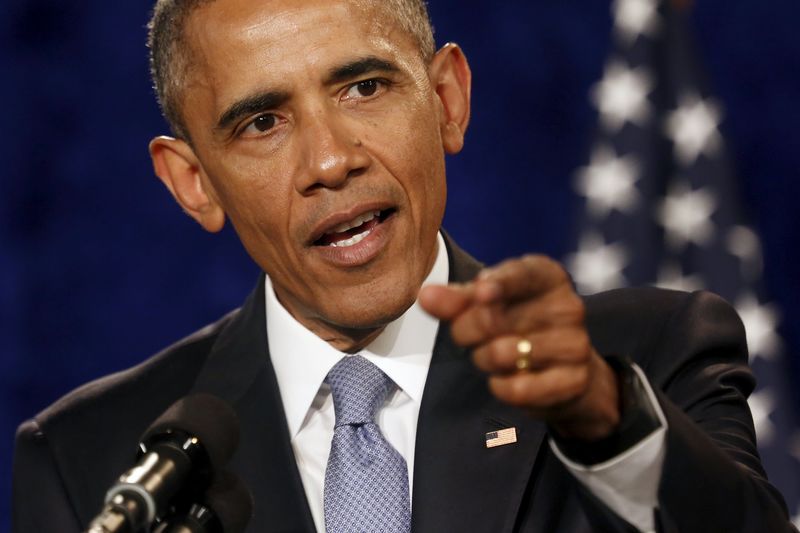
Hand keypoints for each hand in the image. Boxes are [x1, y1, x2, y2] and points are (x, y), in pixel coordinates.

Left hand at [419, 255, 619, 440]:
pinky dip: (500, 387)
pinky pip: (518, 388)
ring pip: (503, 354)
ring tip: (493, 356)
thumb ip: (455, 300)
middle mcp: (568, 306)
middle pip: (495, 318)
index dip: (500, 283)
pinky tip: (506, 380)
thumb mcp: (486, 304)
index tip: (481, 292)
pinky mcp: (574, 380)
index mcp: (547, 277)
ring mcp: (575, 344)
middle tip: (466, 336)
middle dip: (465, 331)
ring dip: (484, 359)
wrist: (563, 371)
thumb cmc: (518, 325)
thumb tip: (426, 295)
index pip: (522, 274)